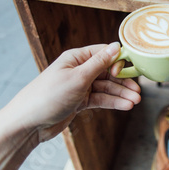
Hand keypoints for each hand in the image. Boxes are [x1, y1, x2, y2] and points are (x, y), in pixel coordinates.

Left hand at [6, 42, 140, 142]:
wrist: (30, 123)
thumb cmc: (49, 96)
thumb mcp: (78, 77)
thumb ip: (99, 63)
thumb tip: (117, 46)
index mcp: (76, 58)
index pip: (104, 53)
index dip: (119, 61)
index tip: (130, 71)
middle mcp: (79, 70)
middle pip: (108, 72)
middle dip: (124, 81)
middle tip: (138, 91)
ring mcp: (80, 86)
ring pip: (106, 88)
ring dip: (121, 94)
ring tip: (135, 101)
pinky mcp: (80, 101)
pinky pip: (101, 99)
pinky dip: (113, 102)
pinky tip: (125, 106)